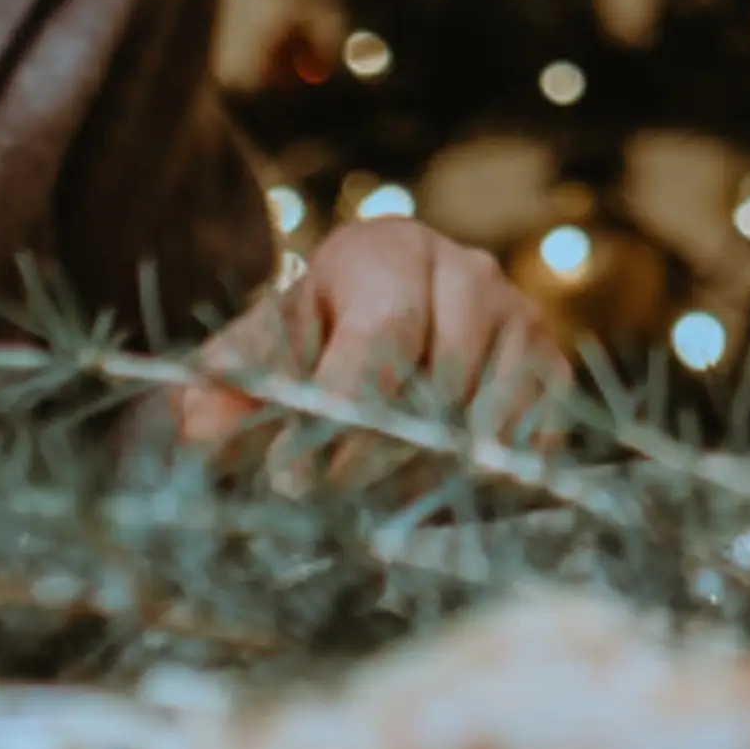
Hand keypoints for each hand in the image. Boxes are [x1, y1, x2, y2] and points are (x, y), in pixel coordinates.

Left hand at [166, 219, 565, 460]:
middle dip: (380, 448)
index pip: (383, 329)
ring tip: (378, 498)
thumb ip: (232, 376)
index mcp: (390, 250)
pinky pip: (533, 431)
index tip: (288, 474)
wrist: (372, 333)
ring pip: (491, 409)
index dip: (339, 407)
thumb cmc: (313, 342)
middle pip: (443, 373)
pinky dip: (487, 469)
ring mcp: (519, 317)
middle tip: (330, 495)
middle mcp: (468, 270)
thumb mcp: (264, 348)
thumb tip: (199, 413)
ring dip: (433, 466)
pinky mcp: (551, 366)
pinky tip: (438, 486)